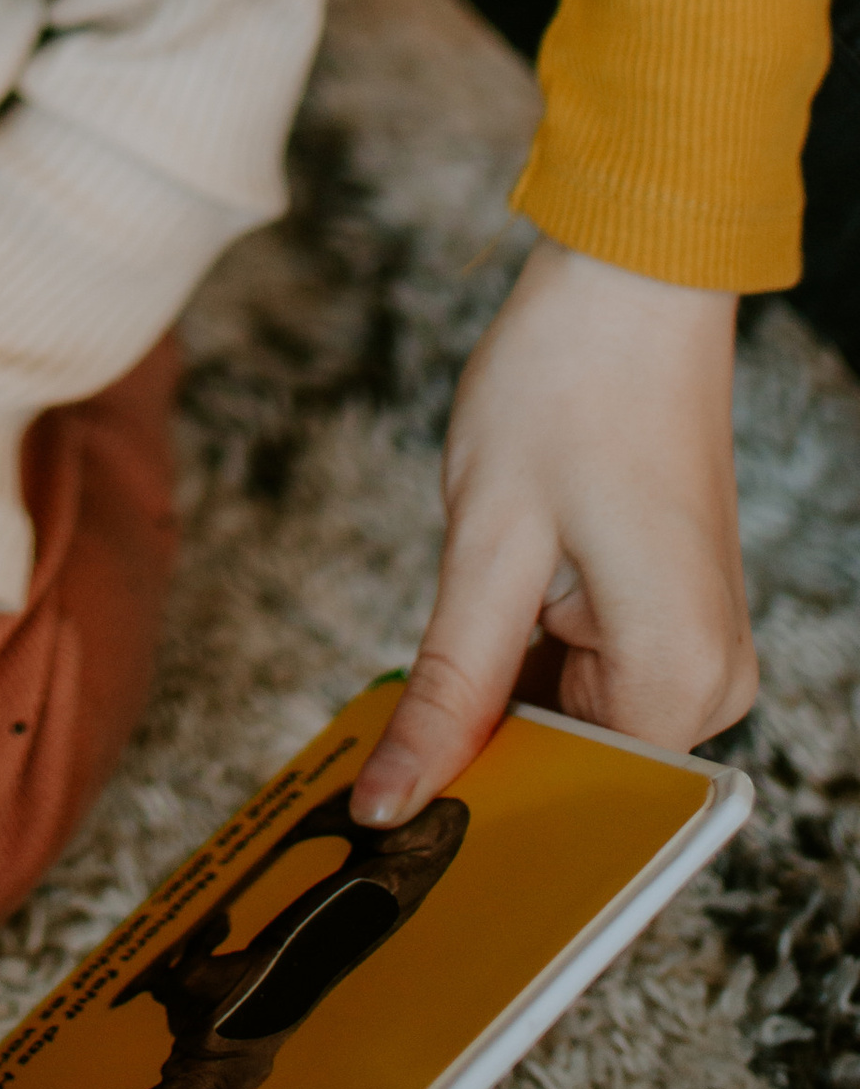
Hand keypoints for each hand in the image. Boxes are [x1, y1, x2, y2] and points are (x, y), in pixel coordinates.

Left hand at [353, 235, 755, 826]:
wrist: (632, 279)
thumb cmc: (564, 385)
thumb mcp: (487, 543)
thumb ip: (447, 687)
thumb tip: (389, 803)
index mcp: (678, 680)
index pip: (564, 794)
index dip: (468, 796)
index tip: (378, 809)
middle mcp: (711, 681)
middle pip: (571, 759)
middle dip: (477, 746)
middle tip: (380, 737)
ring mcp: (699, 645)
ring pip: (571, 715)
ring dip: (495, 696)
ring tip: (434, 654)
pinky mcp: (673, 611)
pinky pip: (588, 670)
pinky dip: (521, 661)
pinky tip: (473, 626)